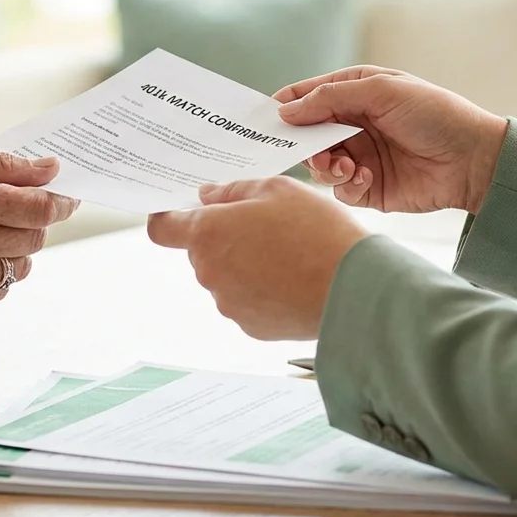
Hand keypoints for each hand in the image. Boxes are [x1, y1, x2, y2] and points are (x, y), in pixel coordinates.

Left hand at [147, 177, 367, 339]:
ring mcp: (229, 303)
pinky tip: (293, 280)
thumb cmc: (316, 231)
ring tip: (289, 254)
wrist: (353, 288)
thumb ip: (234, 191)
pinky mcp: (251, 326)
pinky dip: (263, 290)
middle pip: (203, 251)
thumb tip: (208, 196)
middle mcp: (210, 272)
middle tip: (266, 226)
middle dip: (225, 237)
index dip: (168, 218)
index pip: (162, 228)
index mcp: (208, 233)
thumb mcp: (277, 189)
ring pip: (227, 277)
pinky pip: (247, 301)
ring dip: (245, 264)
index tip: (179, 212)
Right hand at [274, 67, 506, 213]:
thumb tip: (286, 110)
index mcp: (357, 93)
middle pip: (307, 134)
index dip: (286, 105)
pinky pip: (339, 190)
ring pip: (318, 164)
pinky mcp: (368, 188)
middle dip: (304, 142)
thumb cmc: (434, 114)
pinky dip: (346, 184)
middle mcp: (354, 125)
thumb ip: (331, 97)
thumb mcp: (382, 91)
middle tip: (312, 149)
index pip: (309, 96)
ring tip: (345, 165)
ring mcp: (360, 157)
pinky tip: (365, 177)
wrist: (473, 160)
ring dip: (325, 165)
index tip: (265, 118)